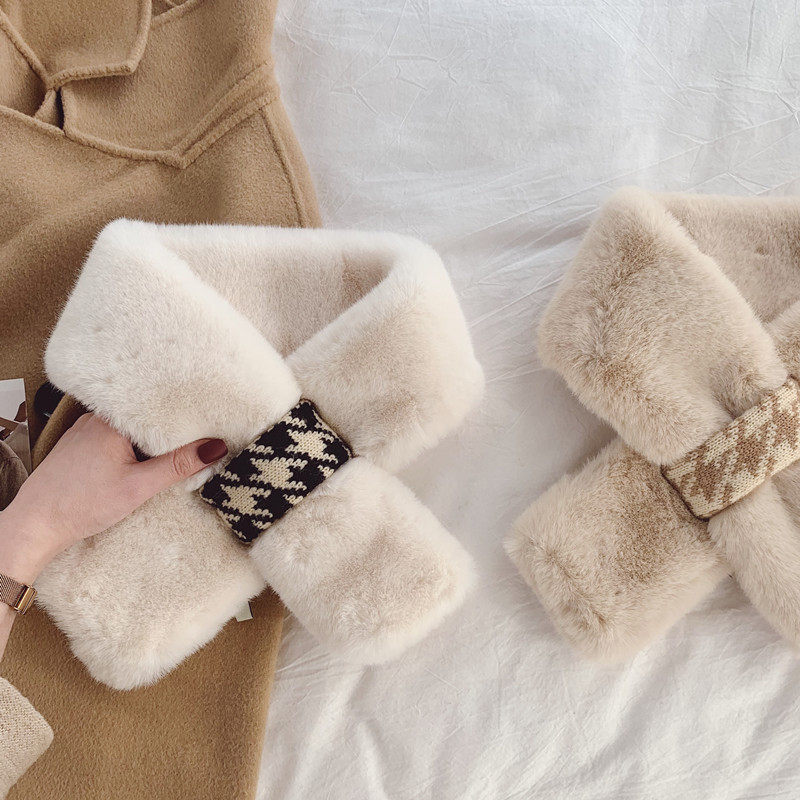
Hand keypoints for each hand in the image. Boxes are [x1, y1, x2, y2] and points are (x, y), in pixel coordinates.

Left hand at [0, 413, 227, 583]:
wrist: (35, 525)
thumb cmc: (80, 505)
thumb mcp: (138, 487)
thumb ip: (178, 466)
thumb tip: (215, 448)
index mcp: (112, 420)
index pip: (159, 409)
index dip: (186, 416)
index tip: (210, 422)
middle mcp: (97, 419)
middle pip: (146, 419)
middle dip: (170, 431)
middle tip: (200, 438)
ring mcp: (86, 431)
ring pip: (130, 429)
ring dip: (150, 441)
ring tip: (175, 451)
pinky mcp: (80, 447)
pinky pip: (116, 438)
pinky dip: (133, 448)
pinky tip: (142, 462)